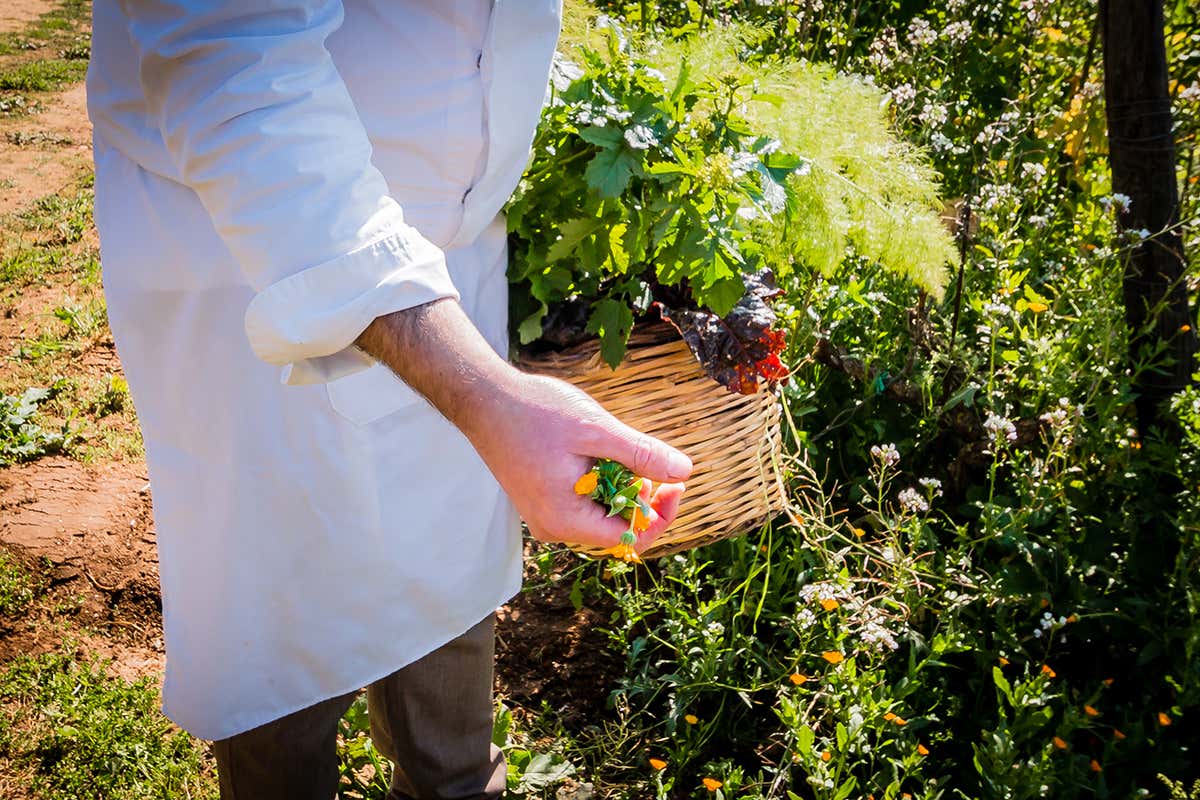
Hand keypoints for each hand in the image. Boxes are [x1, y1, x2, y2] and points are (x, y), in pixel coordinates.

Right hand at [460, 371, 690, 552]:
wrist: (484, 400)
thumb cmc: (535, 412)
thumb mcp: (596, 430)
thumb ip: (641, 454)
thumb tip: (684, 472)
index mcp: (566, 519)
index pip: (629, 536)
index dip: (659, 513)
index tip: (674, 483)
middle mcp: (554, 527)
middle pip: (616, 530)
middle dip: (642, 499)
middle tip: (654, 462)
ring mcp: (546, 516)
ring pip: (602, 516)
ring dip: (622, 489)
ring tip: (622, 452)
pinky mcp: (542, 502)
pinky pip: (584, 505)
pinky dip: (602, 485)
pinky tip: (602, 455)